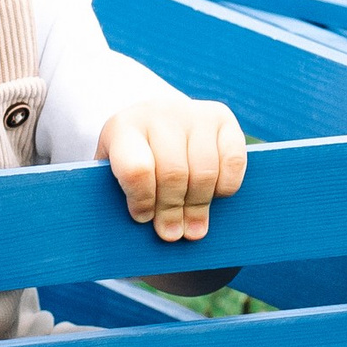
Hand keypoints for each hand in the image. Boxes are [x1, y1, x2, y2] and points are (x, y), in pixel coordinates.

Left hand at [97, 93, 247, 243]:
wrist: (155, 119)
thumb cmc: (132, 156)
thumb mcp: (113, 170)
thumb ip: (123, 196)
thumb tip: (150, 229)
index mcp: (124, 128)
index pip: (136, 169)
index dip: (143, 200)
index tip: (143, 218)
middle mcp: (159, 114)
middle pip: (173, 174)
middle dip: (173, 211)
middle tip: (171, 233)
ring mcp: (193, 113)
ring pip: (204, 171)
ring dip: (199, 206)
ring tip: (192, 228)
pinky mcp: (222, 117)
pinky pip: (232, 161)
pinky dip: (225, 187)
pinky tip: (214, 197)